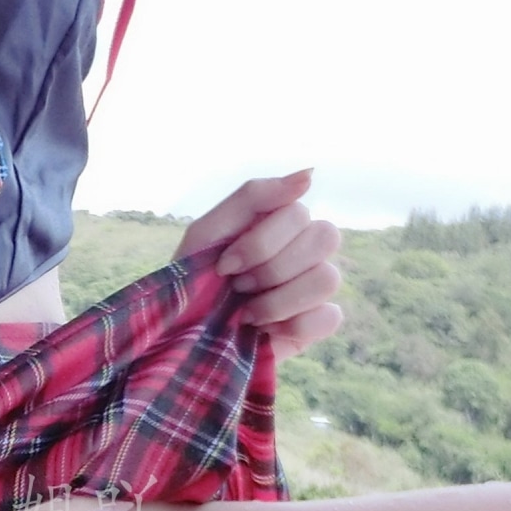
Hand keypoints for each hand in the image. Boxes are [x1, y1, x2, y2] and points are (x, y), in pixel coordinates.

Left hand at [173, 169, 343, 360]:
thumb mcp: (208, 232)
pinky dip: (293, 326)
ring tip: (247, 313)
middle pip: (325, 237)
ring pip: (328, 278)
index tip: (224, 265)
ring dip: (278, 300)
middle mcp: (304, 250)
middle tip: (238, 287)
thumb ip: (253, 196)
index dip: (261, 243)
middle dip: (272, 268)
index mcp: (280, 222)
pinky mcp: (314, 325)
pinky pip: (330, 317)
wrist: (179, 335)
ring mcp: (312, 288)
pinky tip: (265, 332)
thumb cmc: (191, 280)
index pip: (299, 213)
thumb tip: (309, 175)